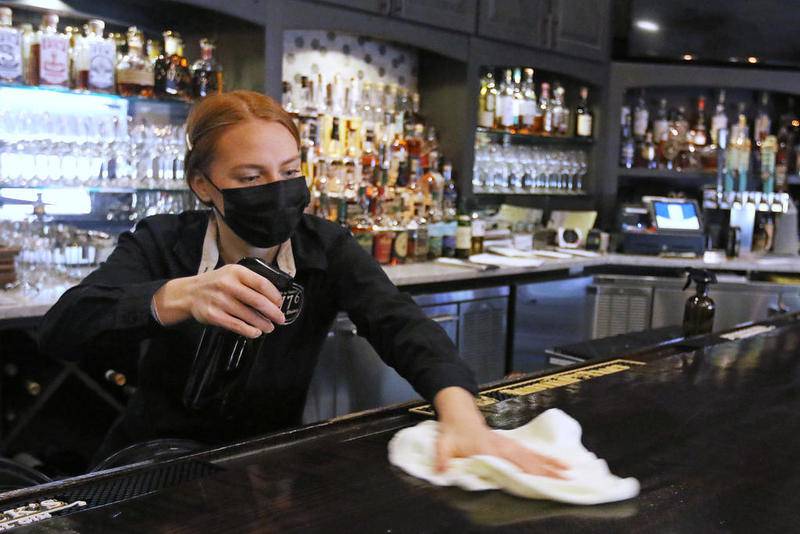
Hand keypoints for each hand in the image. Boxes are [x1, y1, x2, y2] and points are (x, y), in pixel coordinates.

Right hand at [153, 264, 284, 337]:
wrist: (188, 293)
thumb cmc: (216, 284)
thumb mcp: (231, 274)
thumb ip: (249, 281)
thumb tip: (274, 297)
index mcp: (236, 271)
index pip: (261, 283)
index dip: (274, 295)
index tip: (280, 303)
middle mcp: (227, 284)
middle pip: (257, 301)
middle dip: (272, 312)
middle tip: (280, 319)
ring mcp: (219, 300)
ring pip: (248, 315)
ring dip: (262, 323)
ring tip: (269, 327)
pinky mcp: (213, 315)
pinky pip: (236, 325)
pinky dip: (249, 331)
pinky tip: (255, 332)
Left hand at [433, 387, 566, 477]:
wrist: (458, 413)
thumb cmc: (452, 431)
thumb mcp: (443, 445)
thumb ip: (442, 458)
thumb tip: (441, 472)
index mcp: (488, 447)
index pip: (510, 462)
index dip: (526, 472)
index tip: (541, 481)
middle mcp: (502, 445)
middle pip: (527, 459)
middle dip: (546, 469)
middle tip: (566, 478)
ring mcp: (507, 443)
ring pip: (532, 454)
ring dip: (550, 463)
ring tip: (568, 471)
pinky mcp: (509, 443)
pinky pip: (529, 452)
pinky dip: (544, 458)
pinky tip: (556, 463)